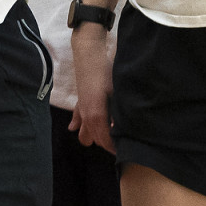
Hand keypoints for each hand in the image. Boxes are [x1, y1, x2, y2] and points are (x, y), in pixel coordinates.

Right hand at [71, 28, 116, 153]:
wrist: (89, 55)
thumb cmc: (106, 73)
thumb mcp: (117, 94)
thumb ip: (118, 115)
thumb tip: (121, 131)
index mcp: (97, 116)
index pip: (106, 141)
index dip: (116, 148)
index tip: (128, 149)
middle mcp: (86, 116)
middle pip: (96, 139)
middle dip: (108, 144)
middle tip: (122, 143)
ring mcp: (81, 110)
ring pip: (84, 133)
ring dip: (95, 137)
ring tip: (108, 136)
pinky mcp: (79, 102)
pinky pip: (76, 120)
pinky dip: (79, 126)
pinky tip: (77, 128)